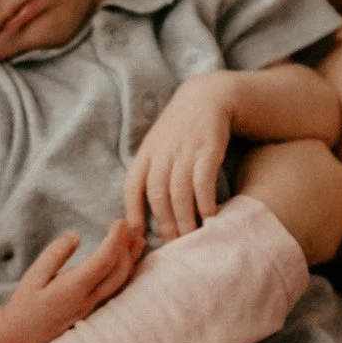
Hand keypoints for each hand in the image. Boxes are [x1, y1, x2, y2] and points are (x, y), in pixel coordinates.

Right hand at [0, 219, 145, 342]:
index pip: (102, 262)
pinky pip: (116, 289)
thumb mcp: (33, 276)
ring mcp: (93, 307)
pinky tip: (129, 260)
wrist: (23, 338)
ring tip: (138, 237)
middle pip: (118, 271)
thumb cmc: (25, 305)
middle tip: (129, 224)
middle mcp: (87, 299)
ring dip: (132, 259)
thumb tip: (75, 236)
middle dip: (127, 247)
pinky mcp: (94, 309)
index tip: (119, 221)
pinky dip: (126, 271)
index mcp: (72, 289)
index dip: (115, 240)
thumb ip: (55, 255)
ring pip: (121, 282)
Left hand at [124, 74, 239, 238]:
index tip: (135, 235)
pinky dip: (204, 202)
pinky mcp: (208, 150)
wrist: (207, 97)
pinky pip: (203, 182)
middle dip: (163, 223)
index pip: (132, 186)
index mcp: (146, 153)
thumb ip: (150, 171)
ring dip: (184, 218)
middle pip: (157, 194)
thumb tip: (142, 209)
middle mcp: (162, 153)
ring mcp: (185, 151)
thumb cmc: (180, 129)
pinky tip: (210, 216)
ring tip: (190, 237)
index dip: (132, 212)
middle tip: (171, 245)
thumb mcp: (157, 145)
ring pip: (179, 192)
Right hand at [232, 137, 341, 263]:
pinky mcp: (339, 233)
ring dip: (313, 209)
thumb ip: (275, 148)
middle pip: (324, 176)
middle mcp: (339, 173)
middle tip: (283, 196)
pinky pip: (324, 231)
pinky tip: (291, 234)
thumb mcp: (258, 152)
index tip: (277, 174)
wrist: (269, 226)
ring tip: (286, 218)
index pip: (308, 151)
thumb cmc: (260, 185)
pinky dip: (312, 232)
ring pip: (328, 205)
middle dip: (309, 184)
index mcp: (318, 148)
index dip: (292, 163)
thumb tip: (277, 152)